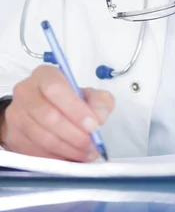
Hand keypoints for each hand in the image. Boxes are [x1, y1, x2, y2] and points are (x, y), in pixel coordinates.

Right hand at [0, 65, 114, 160]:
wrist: (44, 110)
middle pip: (49, 116)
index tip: (93, 125)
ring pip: (42, 138)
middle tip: (92, 144)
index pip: (56, 89)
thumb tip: (99, 118)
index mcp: (45, 75)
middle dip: (75, 134)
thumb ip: (100, 102)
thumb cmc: (69, 100)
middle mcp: (26, 92)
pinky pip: (36, 152)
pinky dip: (57, 158)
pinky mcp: (14, 137)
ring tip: (86, 153)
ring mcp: (17, 115)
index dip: (75, 109)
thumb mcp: (89, 94)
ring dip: (68, 149)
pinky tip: (71, 158)